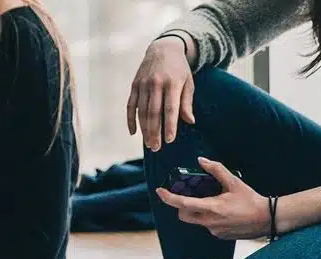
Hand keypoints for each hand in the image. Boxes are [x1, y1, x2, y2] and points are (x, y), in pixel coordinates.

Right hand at [127, 36, 194, 150]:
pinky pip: (131, 105)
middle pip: (154, 112)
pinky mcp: (134, 85)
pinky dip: (131, 120)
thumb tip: (189, 121)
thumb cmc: (179, 69)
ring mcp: (143, 84)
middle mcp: (156, 83)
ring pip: (142, 111)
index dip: (170, 125)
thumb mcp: (188, 82)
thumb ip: (186, 102)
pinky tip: (133, 132)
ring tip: (148, 144)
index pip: (170, 108)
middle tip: (156, 148)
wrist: (163, 48)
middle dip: (155, 132)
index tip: (170, 140)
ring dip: (144, 129)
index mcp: (172, 83)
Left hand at [156, 158, 268, 239]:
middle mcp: (209, 222)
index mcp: (212, 208)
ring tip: (212, 201)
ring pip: (196, 220)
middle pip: (184, 215)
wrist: (267, 219)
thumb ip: (216, 170)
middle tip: (188, 195)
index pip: (183, 204)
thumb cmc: (251, 200)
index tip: (160, 191)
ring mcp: (213, 231)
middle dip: (182, 206)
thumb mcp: (234, 182)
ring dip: (197, 211)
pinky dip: (208, 217)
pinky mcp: (219, 235)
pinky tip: (223, 211)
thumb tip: (201, 161)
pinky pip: (207, 225)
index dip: (169, 198)